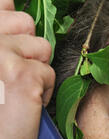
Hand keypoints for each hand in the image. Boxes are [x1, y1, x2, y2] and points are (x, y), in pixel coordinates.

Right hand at [0, 0, 55, 138]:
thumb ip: (3, 39)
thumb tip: (15, 11)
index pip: (4, 5)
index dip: (12, 20)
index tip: (13, 44)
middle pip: (26, 23)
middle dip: (29, 50)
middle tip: (16, 76)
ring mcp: (3, 54)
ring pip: (42, 47)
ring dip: (38, 71)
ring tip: (21, 91)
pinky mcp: (23, 74)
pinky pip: (49, 73)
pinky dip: (44, 91)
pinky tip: (28, 104)